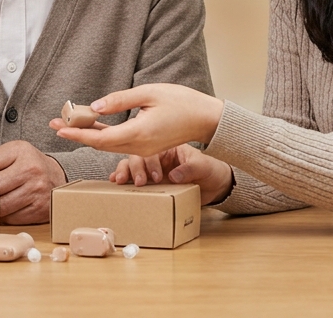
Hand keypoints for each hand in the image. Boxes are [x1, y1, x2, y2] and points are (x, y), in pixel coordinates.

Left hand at [0, 141, 66, 224]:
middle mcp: (31, 169)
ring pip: (2, 205)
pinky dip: (3, 217)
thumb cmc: (26, 164)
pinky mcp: (40, 208)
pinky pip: (12, 218)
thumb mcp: (8, 156)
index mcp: (20, 151)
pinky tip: (1, 211)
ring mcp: (37, 190)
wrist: (57, 175)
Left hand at [50, 83, 223, 156]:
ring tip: (66, 125)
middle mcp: (139, 145)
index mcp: (139, 133)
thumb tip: (95, 106)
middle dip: (76, 135)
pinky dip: (102, 136)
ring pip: (108, 145)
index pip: (101, 138)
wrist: (205, 118)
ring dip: (87, 136)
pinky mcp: (146, 146)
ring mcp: (143, 148)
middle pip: (100, 144)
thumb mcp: (149, 93)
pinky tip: (90, 128)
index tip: (60, 129)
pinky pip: (119, 143)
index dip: (78, 135)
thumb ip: (120, 100)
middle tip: (53, 124)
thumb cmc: (181, 101)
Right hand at [111, 144, 233, 204]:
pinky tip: (116, 182)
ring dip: (124, 171)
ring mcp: (152, 168)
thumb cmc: (210, 171)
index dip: (151, 163)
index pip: (153, 151)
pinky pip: (133, 177)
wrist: (216, 184)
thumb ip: (190, 169)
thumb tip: (174, 176)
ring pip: (131, 165)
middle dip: (134, 168)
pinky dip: (123, 177)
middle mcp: (158, 157)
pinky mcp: (151, 182)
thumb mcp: (204, 167)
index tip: (155, 177)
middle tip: (139, 182)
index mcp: (169, 148)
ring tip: (120, 181)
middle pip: (138, 156)